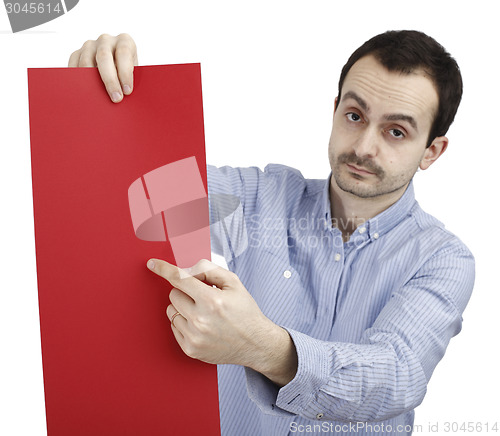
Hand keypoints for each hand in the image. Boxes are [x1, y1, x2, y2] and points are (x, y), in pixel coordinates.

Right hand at [68, 33, 137, 102]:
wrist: (115, 71)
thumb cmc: (127, 74)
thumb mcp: (134, 74)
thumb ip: (129, 81)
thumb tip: (122, 96)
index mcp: (124, 41)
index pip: (124, 53)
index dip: (125, 72)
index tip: (127, 91)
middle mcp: (106, 40)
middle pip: (104, 56)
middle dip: (110, 80)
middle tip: (116, 98)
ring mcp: (90, 45)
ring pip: (87, 61)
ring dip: (92, 82)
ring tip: (97, 98)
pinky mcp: (77, 53)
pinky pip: (74, 64)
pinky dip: (78, 79)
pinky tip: (83, 91)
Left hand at [147, 258, 297, 386]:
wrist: (255, 343)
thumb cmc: (245, 311)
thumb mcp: (234, 283)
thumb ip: (210, 270)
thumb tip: (188, 270)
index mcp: (212, 300)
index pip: (180, 279)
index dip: (164, 269)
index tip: (152, 264)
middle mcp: (201, 320)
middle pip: (174, 295)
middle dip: (185, 292)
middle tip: (202, 297)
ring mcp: (194, 337)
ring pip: (171, 311)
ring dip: (183, 307)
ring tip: (202, 312)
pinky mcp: (191, 349)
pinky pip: (174, 327)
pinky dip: (184, 323)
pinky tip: (201, 325)